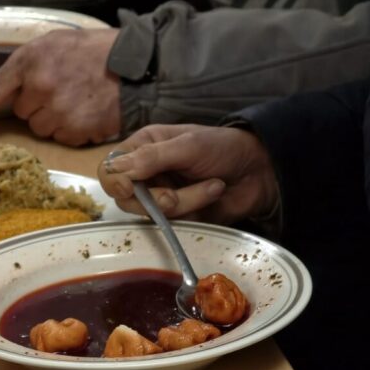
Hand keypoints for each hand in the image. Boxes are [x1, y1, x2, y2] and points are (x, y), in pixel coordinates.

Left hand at [0, 28, 121, 145]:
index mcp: (29, 62)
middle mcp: (40, 89)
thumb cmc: (92, 51)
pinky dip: (73, 129)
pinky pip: (63, 138)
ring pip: (42, 129)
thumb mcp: (52, 44)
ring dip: (55, 119)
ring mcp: (59, 112)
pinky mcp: (78, 130)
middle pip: (23, 114)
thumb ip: (25, 64)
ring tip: (78, 100)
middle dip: (37, 105)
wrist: (133, 64)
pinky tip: (88, 111)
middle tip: (62, 89)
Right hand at [98, 124, 278, 223]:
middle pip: (126, 199)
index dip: (114, 182)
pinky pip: (174, 224)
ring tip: (213, 185)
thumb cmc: (223, 147)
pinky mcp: (180, 216)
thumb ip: (152, 157)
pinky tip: (213, 195)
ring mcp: (162, 197)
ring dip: (185, 202)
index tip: (128, 189)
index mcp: (143, 148)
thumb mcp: (188, 145)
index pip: (109, 170)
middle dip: (156, 199)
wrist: (259, 169)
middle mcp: (147, 173)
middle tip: (176, 195)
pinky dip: (195, 211)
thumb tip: (117, 169)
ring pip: (152, 214)